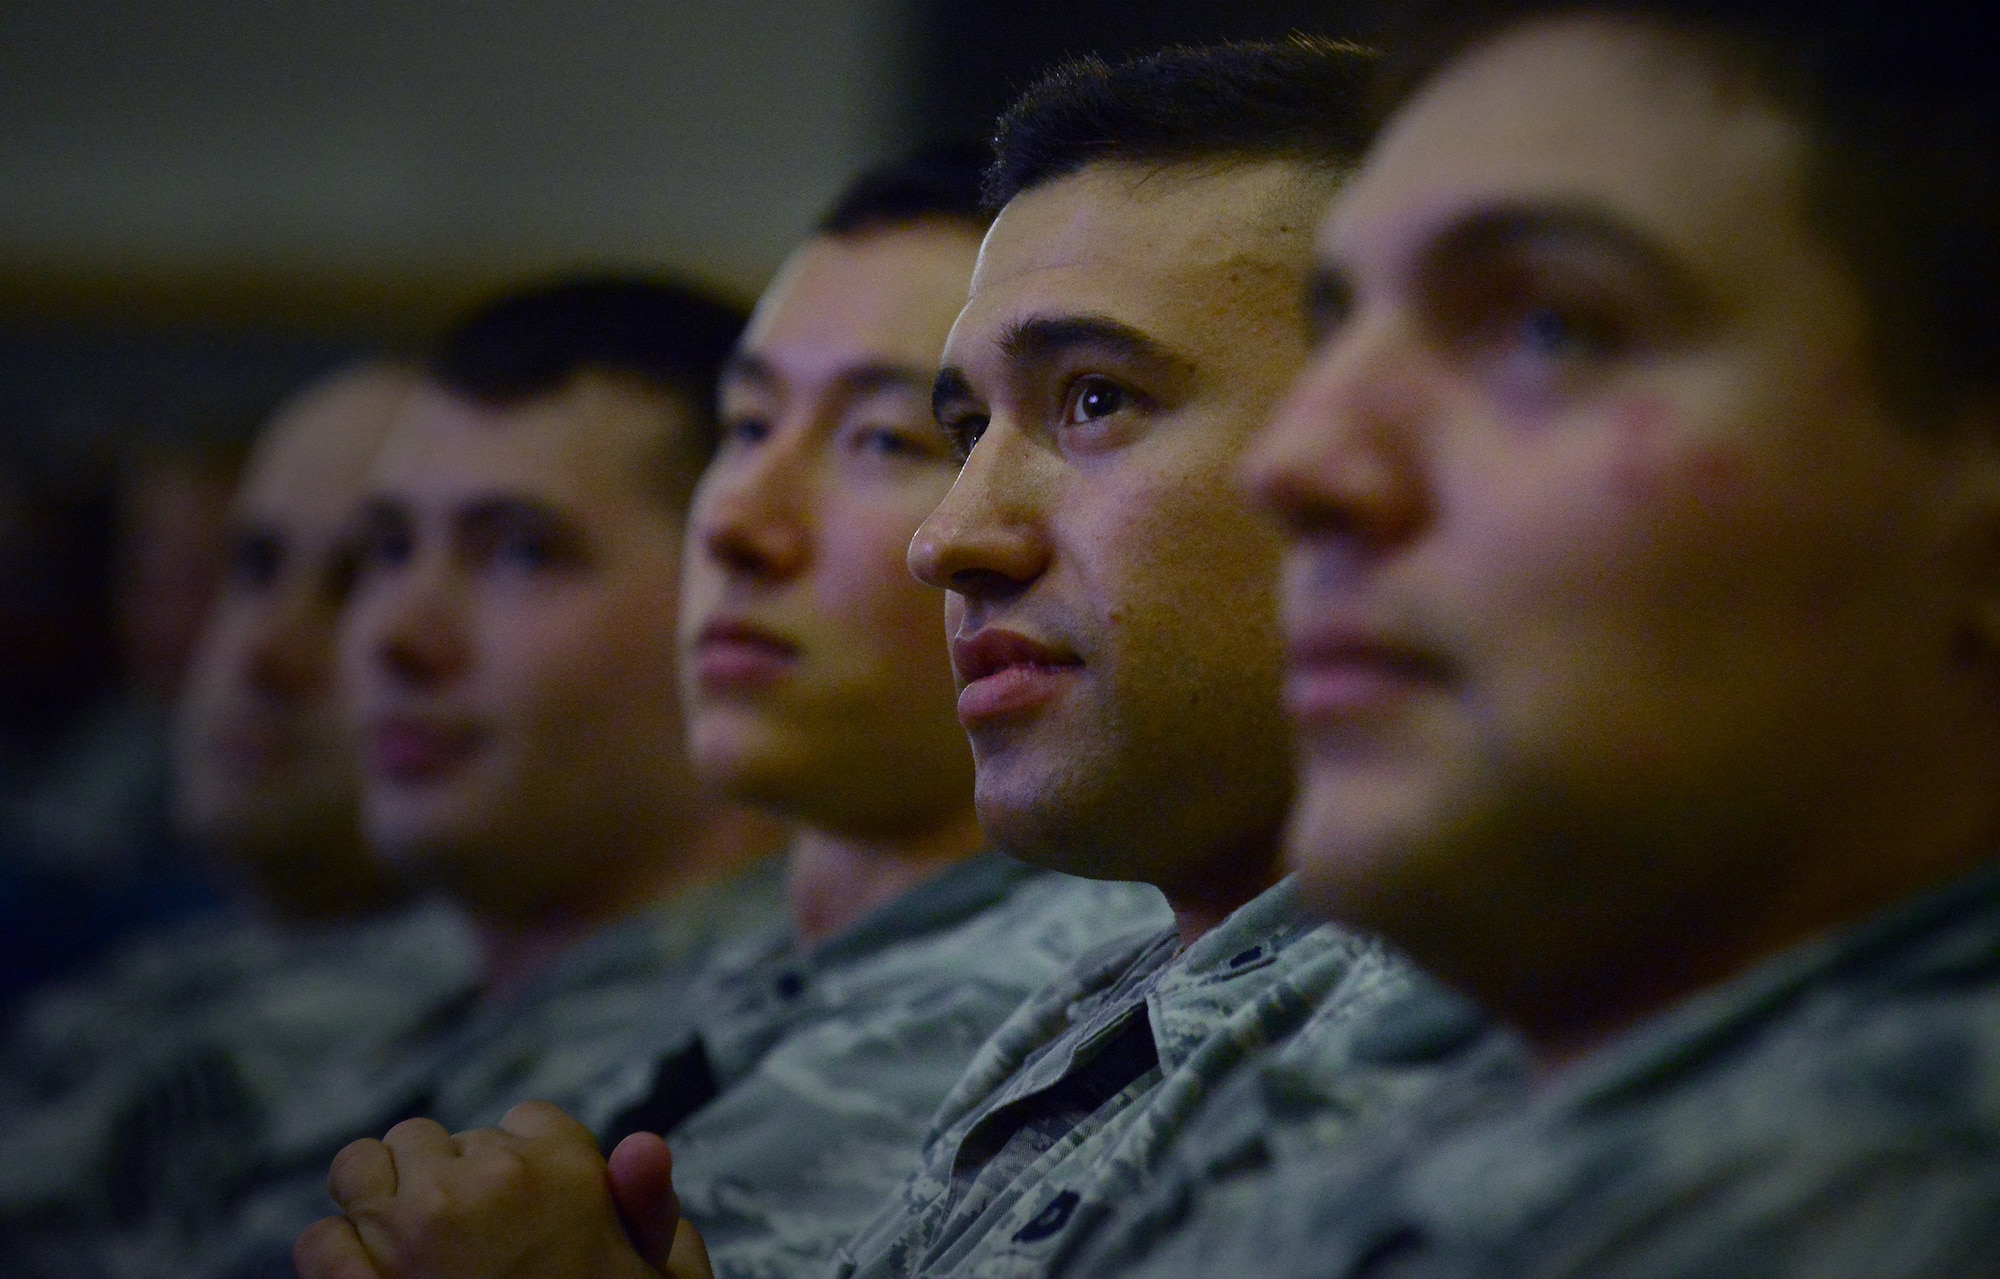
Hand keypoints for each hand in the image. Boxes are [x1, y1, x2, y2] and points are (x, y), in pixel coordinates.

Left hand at [293, 1101, 706, 1278]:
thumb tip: (642, 1145)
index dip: (521, 1165)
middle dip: (439, 1178)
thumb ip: (653, 1210)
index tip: (524, 1209)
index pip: (523, 1121)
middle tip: (462, 1240)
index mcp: (565, 1171)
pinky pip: (320, 1240)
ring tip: (400, 1245)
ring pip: (361, 1167)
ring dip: (374, 1201)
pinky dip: (335, 1261)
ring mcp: (414, 1231)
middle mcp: (486, 1184)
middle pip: (432, 1139)